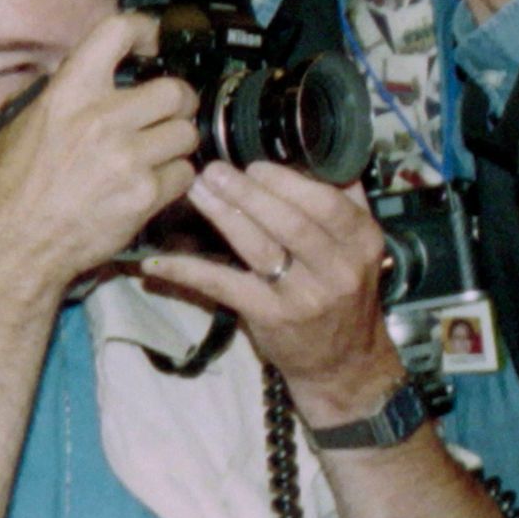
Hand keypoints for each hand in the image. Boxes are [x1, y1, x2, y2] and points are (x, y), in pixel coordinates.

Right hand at [0, 12, 203, 306]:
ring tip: (153, 156)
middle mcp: (101, 119)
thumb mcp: (8, 130)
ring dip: (175, 144)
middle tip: (165, 114)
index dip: (144, 30)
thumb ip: (45, 99)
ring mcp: (127, 158)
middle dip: (176, 102)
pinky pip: (184, 174)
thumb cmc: (3, 194)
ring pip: (186, 133)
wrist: (10, 250)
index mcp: (67, 94)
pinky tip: (148, 187)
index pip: (116, 33)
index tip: (151, 41)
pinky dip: (174, 181)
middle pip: (174, 89)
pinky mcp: (144, 194)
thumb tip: (62, 78)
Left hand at [136, 161, 406, 413]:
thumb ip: (344, 204)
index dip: (287, 182)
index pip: (326, 203)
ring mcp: (304, 295)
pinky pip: (223, 286)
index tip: (255, 165)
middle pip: (289, 222)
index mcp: (362, 241)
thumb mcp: (358, 249)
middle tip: (214, 170)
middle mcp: (338, 269)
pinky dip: (188, 271)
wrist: (343, 362)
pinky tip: (156, 261)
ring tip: (197, 191)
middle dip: (248, 192)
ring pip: (258, 247)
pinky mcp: (271, 317)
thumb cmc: (344, 295)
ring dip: (223, 215)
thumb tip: (312, 155)